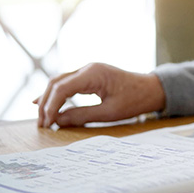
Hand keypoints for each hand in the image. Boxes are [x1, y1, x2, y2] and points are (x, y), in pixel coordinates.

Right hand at [34, 63, 164, 127]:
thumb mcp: (109, 112)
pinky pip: (68, 83)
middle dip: (45, 103)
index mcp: (94, 74)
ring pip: (60, 82)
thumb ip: (82, 116)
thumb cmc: (135, 100)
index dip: (50, 107)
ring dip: (49, 99)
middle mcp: (88, 68)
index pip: (62, 88)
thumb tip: (57, 121)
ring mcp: (89, 70)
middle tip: (41, 124)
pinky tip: (46, 104)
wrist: (152, 89)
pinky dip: (58, 94)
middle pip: (56, 83)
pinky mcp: (91, 75)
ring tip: (42, 119)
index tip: (46, 124)